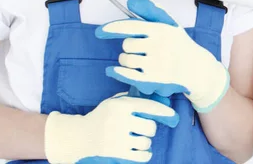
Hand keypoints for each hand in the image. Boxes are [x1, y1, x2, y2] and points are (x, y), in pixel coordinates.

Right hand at [44, 92, 178, 162]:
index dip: (163, 111)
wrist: (80, 136)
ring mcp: (117, 139)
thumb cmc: (102, 116)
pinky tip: (142, 150)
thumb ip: (132, 99)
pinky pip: (141, 156)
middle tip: (146, 128)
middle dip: (151, 128)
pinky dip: (145, 154)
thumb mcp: (114, 102)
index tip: (173, 115)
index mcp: (121, 106)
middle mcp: (119, 121)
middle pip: (150, 127)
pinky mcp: (116, 154)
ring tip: (140, 139)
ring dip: (146, 142)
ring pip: (146, 142)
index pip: (148, 107)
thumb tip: (155, 95)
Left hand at [96, 0, 229, 112]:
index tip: (99, 32)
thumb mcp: (169, 23)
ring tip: (139, 60)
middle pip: (127, 45)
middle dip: (128, 47)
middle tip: (139, 49)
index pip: (132, 26)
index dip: (113, 28)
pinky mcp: (153, 80)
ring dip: (126, 60)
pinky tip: (112, 70)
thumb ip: (150, 10)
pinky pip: (127, 75)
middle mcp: (159, 45)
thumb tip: (130, 1)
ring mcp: (156, 64)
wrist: (196, 68)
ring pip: (126, 60)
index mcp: (161, 29)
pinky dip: (118, 72)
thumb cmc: (179, 44)